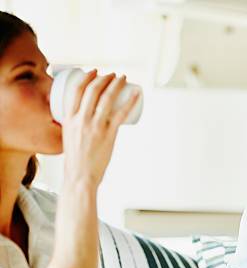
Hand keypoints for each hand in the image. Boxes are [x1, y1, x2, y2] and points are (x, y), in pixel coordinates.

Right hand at [61, 69, 139, 187]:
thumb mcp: (69, 136)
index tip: (94, 71)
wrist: (80, 176)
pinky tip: (136, 94)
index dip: (86, 77)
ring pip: (107, 98)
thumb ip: (76, 125)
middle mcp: (81, 119)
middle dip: (104, 77)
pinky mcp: (108, 135)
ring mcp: (95, 126)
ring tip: (123, 78)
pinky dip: (130, 102)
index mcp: (68, 118)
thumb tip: (89, 116)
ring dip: (117, 84)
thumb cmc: (76, 159)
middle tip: (112, 74)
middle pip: (93, 90)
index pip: (76, 90)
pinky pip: (121, 114)